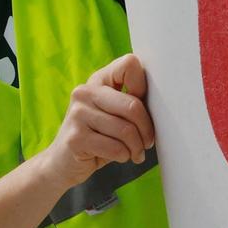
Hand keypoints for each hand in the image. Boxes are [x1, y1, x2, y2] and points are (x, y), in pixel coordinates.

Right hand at [42, 54, 153, 187]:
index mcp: (98, 79)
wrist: (62, 163)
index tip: (141, 109)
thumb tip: (165, 98)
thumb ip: (132, 101)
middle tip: (147, 143)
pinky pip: (115, 148)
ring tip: (134, 153)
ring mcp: (78, 114)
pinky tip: (120, 157)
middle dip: (146, 130)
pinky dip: (124, 156)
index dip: (143, 88)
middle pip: (133, 105)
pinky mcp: (76, 138)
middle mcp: (84, 92)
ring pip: (126, 130)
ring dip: (136, 147)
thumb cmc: (98, 137)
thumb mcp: (114, 114)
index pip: (130, 64)